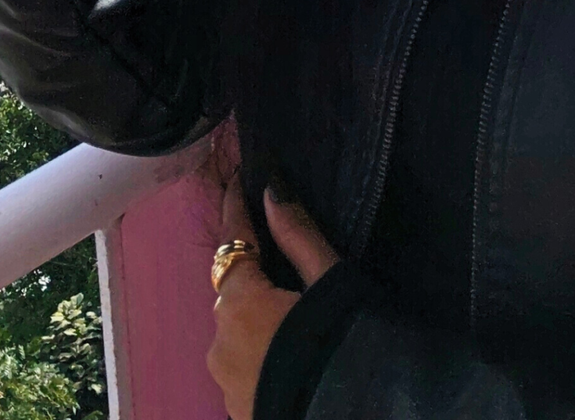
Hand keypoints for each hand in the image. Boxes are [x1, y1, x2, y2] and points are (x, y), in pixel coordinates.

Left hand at [208, 176, 339, 419]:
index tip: (239, 178)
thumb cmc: (340, 343)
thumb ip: (297, 235)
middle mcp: (220, 341)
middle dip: (253, 272)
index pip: (232, 239)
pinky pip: (245, 364)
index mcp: (238, 302)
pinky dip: (260, 350)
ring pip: (237, 331)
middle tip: (283, 260)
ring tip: (293, 315)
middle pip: (234, 290)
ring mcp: (224, 382)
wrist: (354, 416)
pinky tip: (288, 352)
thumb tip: (271, 189)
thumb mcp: (328, 282)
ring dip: (257, 317)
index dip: (236, 207)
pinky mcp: (237, 409)